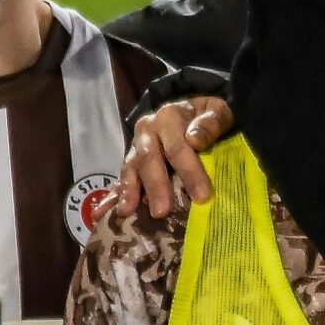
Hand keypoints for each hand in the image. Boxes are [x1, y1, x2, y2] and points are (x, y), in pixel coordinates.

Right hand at [121, 96, 234, 218]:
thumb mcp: (218, 111)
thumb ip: (211, 123)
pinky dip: (113, 196)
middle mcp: (147, 131)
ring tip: (126, 211)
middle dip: (155, 187)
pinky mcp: (131, 162)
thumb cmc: (209, 117)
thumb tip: (194, 138)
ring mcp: (136, 147)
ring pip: (131, 169)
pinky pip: (121, 179)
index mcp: (168, 117)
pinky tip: (105, 213)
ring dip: (129, 191)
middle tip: (161, 212)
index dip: (190, 172)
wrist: (194, 112)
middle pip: (149, 160)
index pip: (178, 147)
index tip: (203, 196)